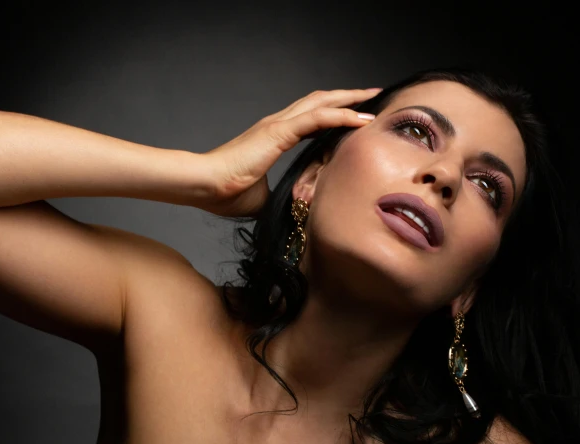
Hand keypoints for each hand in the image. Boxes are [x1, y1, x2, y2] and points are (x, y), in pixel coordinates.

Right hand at [197, 87, 381, 217]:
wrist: (205, 186)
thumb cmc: (226, 194)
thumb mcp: (265, 198)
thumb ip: (283, 197)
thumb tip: (298, 212)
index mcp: (272, 136)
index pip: (310, 119)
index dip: (333, 114)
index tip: (354, 116)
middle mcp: (276, 124)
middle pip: (319, 102)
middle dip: (347, 97)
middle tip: (372, 95)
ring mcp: (277, 125)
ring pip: (321, 103)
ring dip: (349, 99)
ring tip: (373, 97)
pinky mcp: (278, 132)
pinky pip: (317, 118)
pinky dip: (341, 115)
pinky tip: (361, 118)